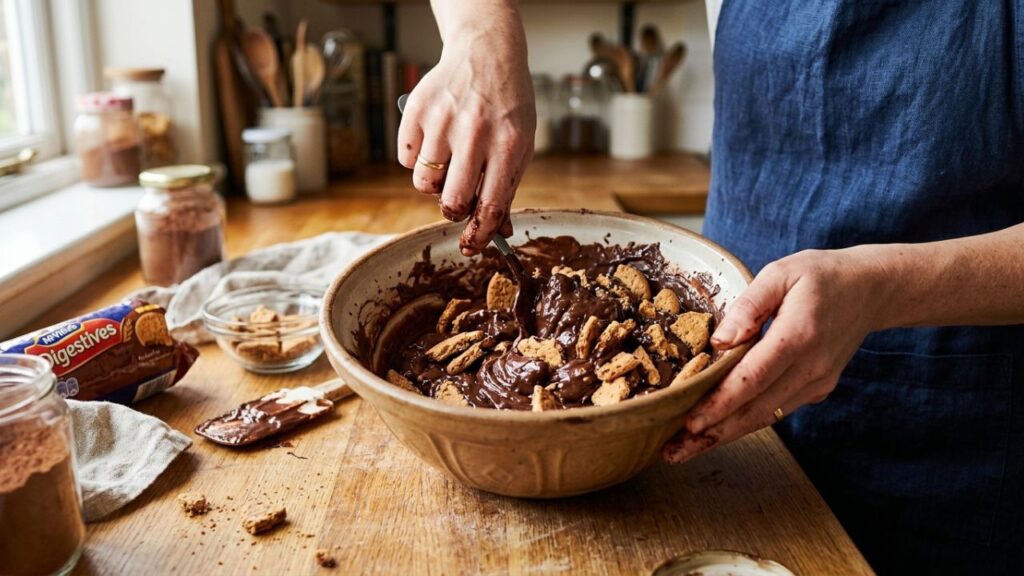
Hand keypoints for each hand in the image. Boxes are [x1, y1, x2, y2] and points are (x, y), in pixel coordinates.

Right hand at [398, 9, 534, 255]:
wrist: (486, 52)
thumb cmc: (507, 105)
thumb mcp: (520, 144)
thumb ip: (507, 187)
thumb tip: (497, 232)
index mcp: (507, 144)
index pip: (490, 206)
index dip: (480, 235)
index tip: (472, 247)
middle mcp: (474, 132)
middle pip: (450, 201)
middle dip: (453, 211)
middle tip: (458, 200)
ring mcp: (442, 119)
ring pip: (423, 184)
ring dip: (433, 185)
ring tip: (447, 164)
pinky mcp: (416, 110)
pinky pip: (406, 159)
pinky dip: (417, 159)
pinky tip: (434, 141)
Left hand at [662, 247, 890, 462]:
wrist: (872, 290)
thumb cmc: (820, 276)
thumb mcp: (781, 274)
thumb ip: (748, 306)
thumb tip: (719, 340)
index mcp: (798, 336)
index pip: (752, 379)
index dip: (720, 405)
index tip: (689, 423)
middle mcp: (810, 368)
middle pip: (755, 410)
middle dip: (712, 434)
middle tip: (673, 451)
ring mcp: (817, 383)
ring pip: (765, 417)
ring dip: (724, 435)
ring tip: (685, 450)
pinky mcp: (818, 389)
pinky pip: (776, 410)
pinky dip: (744, 422)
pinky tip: (716, 430)